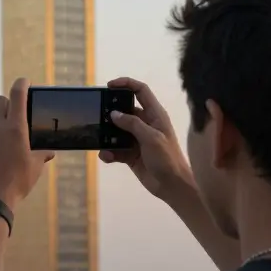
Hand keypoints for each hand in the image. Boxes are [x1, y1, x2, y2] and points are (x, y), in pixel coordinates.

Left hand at [0, 78, 53, 207]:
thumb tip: (48, 151)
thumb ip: (41, 154)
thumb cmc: (17, 182)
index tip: (24, 82)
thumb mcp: (35, 167)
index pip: (17, 94)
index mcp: (15, 128)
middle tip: (14, 115)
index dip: (21, 84)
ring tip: (5, 150)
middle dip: (7, 104)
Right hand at [98, 77, 194, 200]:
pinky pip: (115, 148)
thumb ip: (132, 124)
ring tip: (100, 139)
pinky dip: (109, 152)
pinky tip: (107, 157)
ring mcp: (137, 139)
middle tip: (98, 114)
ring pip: (117, 131)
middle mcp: (145, 124)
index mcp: (155, 115)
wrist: (172, 186)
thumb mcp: (151, 138)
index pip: (141, 91)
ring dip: (107, 135)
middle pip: (125, 110)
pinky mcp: (131, 154)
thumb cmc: (167, 159)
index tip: (109, 85)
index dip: (126, 84)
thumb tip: (113, 114)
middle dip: (111, 112)